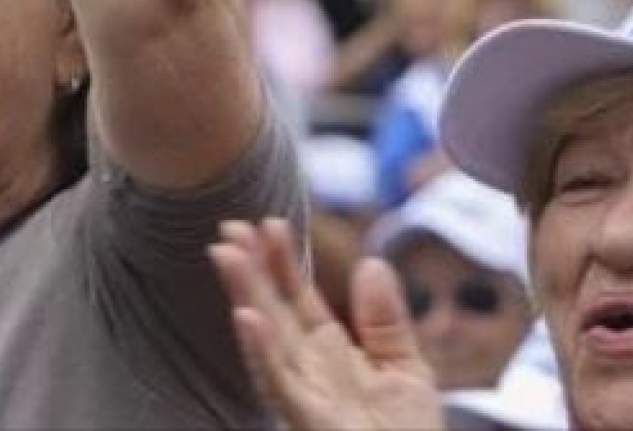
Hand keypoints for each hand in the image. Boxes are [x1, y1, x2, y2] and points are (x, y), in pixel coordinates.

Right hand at [209, 219, 445, 430]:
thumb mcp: (407, 374)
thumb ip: (386, 321)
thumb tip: (371, 262)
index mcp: (329, 356)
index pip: (298, 300)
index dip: (283, 262)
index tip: (268, 222)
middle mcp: (307, 373)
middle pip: (273, 313)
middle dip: (250, 270)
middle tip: (228, 226)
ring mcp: (304, 399)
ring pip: (267, 341)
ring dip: (243, 298)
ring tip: (224, 255)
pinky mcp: (310, 423)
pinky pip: (279, 387)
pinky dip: (260, 352)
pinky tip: (245, 319)